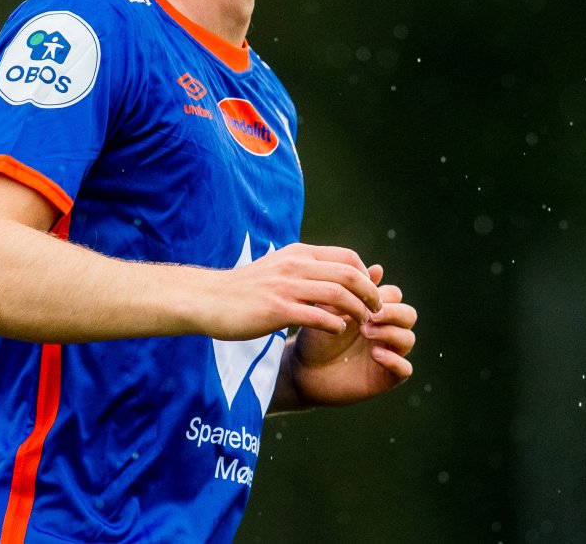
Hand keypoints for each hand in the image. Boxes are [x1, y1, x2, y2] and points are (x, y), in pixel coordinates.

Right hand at [193, 242, 382, 341]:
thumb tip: (332, 276)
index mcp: (299, 254)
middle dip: (370, 294)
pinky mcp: (276, 309)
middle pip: (349, 273)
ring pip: (338, 293)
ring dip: (357, 310)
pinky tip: (337, 331)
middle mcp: (296, 265)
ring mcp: (286, 287)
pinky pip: (317, 315)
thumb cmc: (245, 289)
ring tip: (363, 323)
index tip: (369, 294)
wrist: (208, 299)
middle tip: (377, 311)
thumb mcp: (278, 268)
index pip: (347, 257)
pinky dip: (334, 324)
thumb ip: (305, 269)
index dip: (365, 276)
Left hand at [280, 264, 416, 407]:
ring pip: (409, 338)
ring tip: (366, 332)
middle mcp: (387, 331)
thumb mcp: (331, 311)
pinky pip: (405, 369)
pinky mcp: (387, 377)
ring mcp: (389, 354)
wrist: (303, 371)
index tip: (359, 297)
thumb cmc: (317, 337)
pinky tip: (375, 354)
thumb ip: (351, 291)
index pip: (394, 295)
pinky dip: (395, 361)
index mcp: (375, 312)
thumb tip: (379, 269)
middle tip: (369, 315)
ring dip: (391, 332)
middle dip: (392, 312)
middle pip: (408, 314)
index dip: (380, 294)